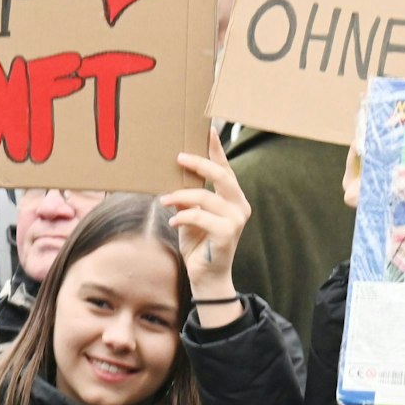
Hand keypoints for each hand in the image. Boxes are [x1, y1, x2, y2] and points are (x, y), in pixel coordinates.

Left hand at [162, 128, 250, 323]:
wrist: (206, 276)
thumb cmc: (198, 243)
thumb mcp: (190, 214)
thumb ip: (187, 197)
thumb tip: (172, 177)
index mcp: (232, 197)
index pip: (225, 168)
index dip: (216, 149)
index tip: (207, 128)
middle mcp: (239, 205)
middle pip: (222, 176)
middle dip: (199, 164)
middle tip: (178, 158)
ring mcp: (236, 220)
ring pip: (206, 197)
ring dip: (181, 196)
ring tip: (164, 200)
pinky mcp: (227, 235)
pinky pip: (201, 218)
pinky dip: (183, 217)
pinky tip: (173, 222)